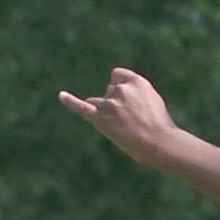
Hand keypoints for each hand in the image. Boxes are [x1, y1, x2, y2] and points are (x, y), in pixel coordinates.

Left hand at [58, 67, 176, 160]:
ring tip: (124, 126)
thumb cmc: (158, 123)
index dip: (121, 87)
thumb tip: (109, 88)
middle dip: (116, 102)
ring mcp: (109, 104)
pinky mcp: (100, 119)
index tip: (128, 100)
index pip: (117, 76)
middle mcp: (120, 89)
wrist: (158, 143)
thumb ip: (132, 90)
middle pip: (109, 90)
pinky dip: (70, 101)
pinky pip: (82, 107)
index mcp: (135, 81)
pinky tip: (61, 96)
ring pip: (99, 102)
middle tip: (132, 119)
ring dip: (107, 112)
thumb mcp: (151, 97)